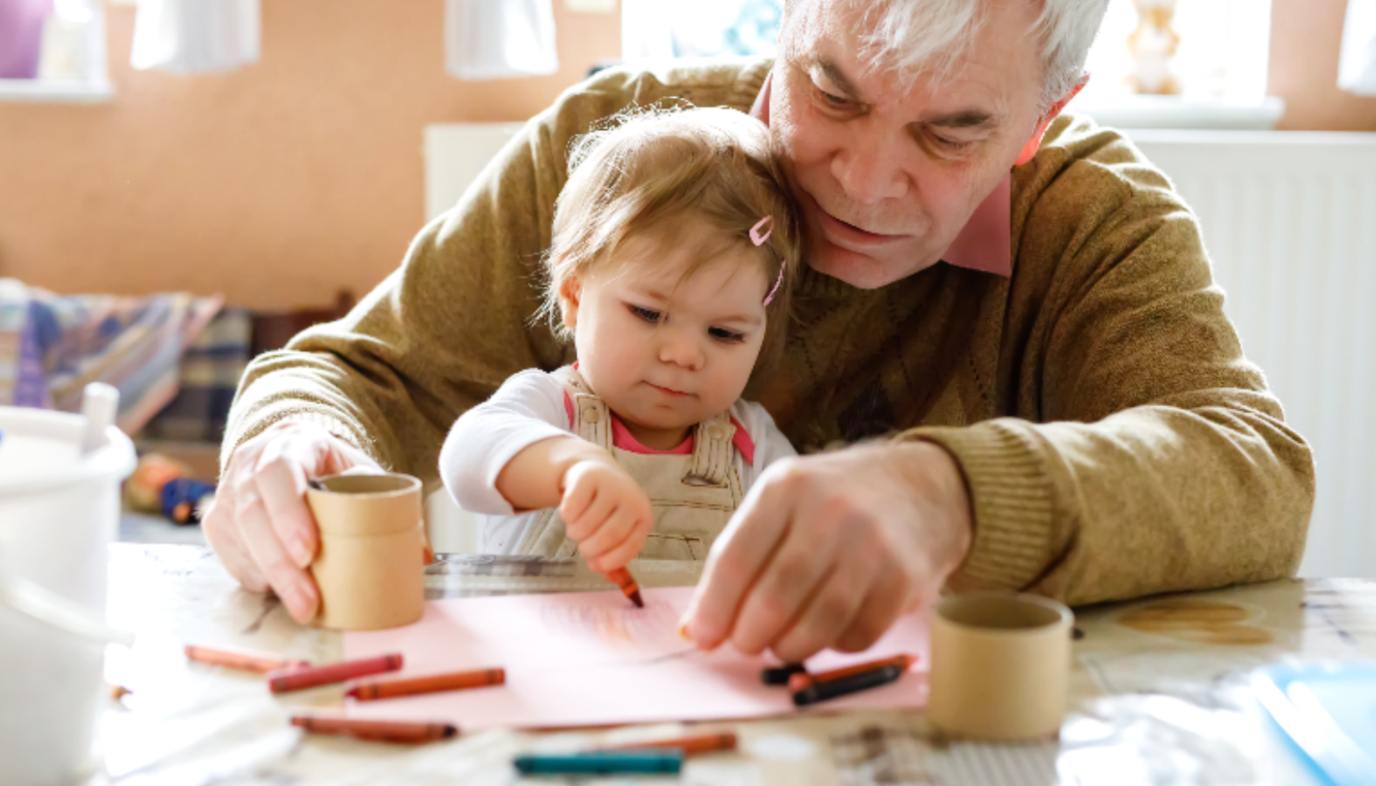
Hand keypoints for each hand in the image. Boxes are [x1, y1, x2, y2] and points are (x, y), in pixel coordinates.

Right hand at [202, 420, 380, 622]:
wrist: (298, 457)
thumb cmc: (335, 471)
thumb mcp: (363, 474)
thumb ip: (387, 504)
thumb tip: (421, 554)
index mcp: (292, 442)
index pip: (278, 472)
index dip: (289, 513)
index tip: (308, 552)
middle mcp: (250, 462)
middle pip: (253, 513)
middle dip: (280, 563)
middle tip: (309, 601)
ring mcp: (228, 491)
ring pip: (238, 539)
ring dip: (270, 578)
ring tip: (302, 607)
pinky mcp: (218, 522)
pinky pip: (231, 556)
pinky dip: (257, 578)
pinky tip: (281, 593)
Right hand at [559, 458, 653, 572]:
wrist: (597, 472)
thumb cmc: (609, 509)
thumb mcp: (618, 529)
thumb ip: (614, 553)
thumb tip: (610, 579)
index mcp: (643, 516)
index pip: (631, 545)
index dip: (612, 560)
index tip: (594, 566)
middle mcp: (632, 499)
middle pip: (610, 535)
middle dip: (591, 548)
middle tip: (583, 548)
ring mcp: (611, 486)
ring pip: (587, 523)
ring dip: (576, 534)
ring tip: (576, 530)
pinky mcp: (589, 477)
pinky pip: (572, 507)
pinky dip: (566, 517)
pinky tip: (570, 513)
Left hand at [680, 441, 972, 661]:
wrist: (921, 488)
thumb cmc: (835, 500)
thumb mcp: (782, 504)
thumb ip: (739, 557)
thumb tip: (696, 627)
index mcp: (786, 487)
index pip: (735, 560)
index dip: (713, 608)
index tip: (702, 638)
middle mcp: (829, 512)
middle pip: (773, 598)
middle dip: (748, 635)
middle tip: (745, 644)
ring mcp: (871, 546)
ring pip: (815, 624)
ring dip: (788, 647)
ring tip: (781, 644)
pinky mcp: (904, 580)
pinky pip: (856, 635)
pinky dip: (832, 646)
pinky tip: (826, 632)